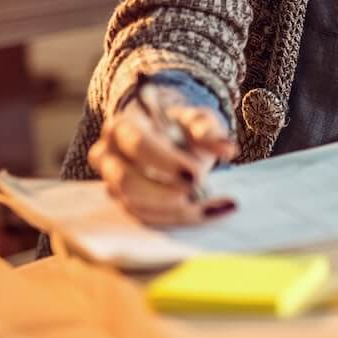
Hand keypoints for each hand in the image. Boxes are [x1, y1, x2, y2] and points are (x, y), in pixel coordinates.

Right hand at [88, 99, 236, 225]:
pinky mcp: (124, 203)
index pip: (138, 144)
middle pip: (127, 181)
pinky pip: (145, 218)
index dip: (165, 161)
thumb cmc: (180, 124)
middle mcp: (109, 155)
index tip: (197, 173)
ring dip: (173, 211)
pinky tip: (212, 212)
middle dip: (164, 193)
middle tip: (198, 193)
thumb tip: (227, 149)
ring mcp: (112, 182)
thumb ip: (209, 130)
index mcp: (123, 126)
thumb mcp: (197, 118)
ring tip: (212, 205)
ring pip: (134, 205)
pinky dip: (178, 219)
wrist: (166, 133)